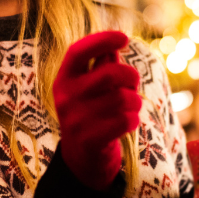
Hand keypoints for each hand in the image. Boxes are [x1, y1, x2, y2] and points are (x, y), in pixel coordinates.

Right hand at [53, 31, 141, 189]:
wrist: (81, 160)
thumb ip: (101, 65)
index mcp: (64, 79)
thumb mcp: (90, 88)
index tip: (124, 38)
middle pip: (110, 73)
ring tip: (131, 107)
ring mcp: (75, 120)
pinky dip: (133, 120)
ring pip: (123, 99)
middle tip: (133, 83)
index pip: (77, 51)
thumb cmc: (91, 113)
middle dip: (131, 76)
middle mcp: (65, 98)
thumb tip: (116, 42)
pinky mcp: (89, 141)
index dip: (101, 40)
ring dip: (135, 102)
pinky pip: (125, 121)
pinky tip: (128, 122)